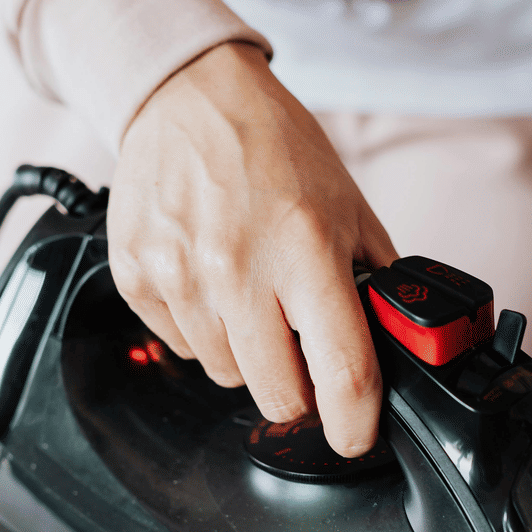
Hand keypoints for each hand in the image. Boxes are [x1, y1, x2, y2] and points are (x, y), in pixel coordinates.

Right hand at [108, 41, 397, 455]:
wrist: (187, 95)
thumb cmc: (273, 146)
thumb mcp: (349, 207)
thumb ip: (373, 283)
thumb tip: (394, 349)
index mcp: (306, 248)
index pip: (342, 371)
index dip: (355, 423)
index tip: (356, 436)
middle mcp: (238, 267)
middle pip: (277, 395)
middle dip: (298, 388)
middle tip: (301, 349)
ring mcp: (180, 275)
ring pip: (226, 376)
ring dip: (247, 353)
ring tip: (251, 292)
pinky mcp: (136, 277)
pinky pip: (181, 346)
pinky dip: (202, 329)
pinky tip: (210, 279)